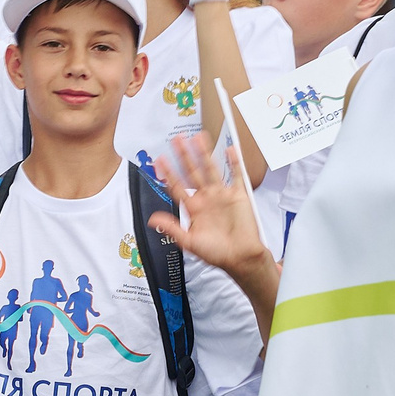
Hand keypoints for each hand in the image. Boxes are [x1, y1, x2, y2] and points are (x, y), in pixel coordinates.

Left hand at [149, 132, 272, 282]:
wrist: (241, 257)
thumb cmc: (217, 253)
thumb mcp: (189, 242)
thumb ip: (172, 228)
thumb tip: (153, 219)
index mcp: (193, 208)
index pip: (177, 186)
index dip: (168, 173)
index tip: (159, 160)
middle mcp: (206, 198)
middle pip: (192, 172)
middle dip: (184, 156)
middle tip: (177, 140)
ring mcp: (222, 195)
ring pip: (211, 168)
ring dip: (204, 153)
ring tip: (198, 138)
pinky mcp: (238, 195)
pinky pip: (236, 174)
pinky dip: (234, 162)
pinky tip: (229, 149)